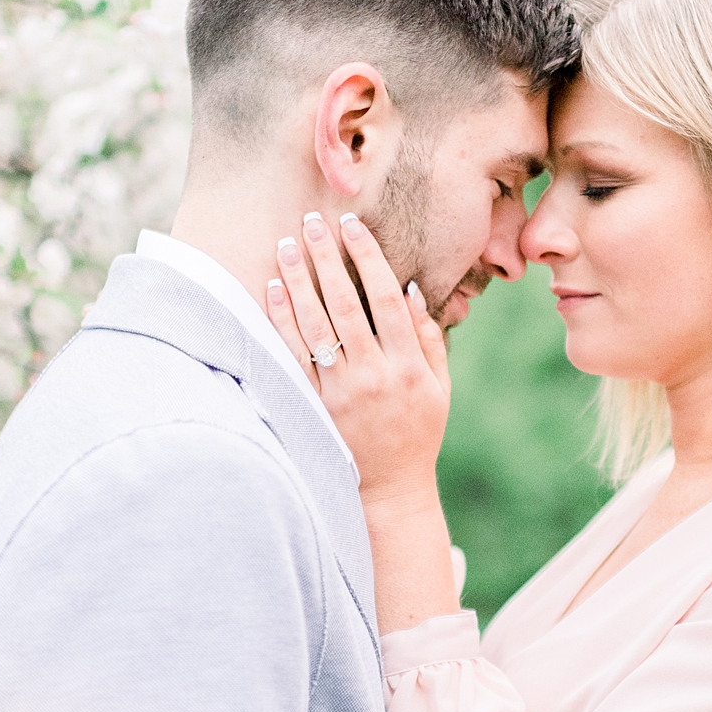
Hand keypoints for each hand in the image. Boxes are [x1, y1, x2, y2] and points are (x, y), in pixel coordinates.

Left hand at [267, 211, 451, 502]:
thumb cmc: (418, 433)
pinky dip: (281, 321)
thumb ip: (428, 340)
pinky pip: (293, 356)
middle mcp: (372, 376)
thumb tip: (410, 290)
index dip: (369, 258)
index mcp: (407, 368)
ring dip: (298, 281)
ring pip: (314, 326)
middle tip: (312, 221)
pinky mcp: (314, 407)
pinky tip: (272, 290)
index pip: (386, 299)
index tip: (353, 225)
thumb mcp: (439, 388)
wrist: (389, 490)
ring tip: (286, 245)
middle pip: (345, 304)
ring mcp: (339, 393)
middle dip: (327, 258)